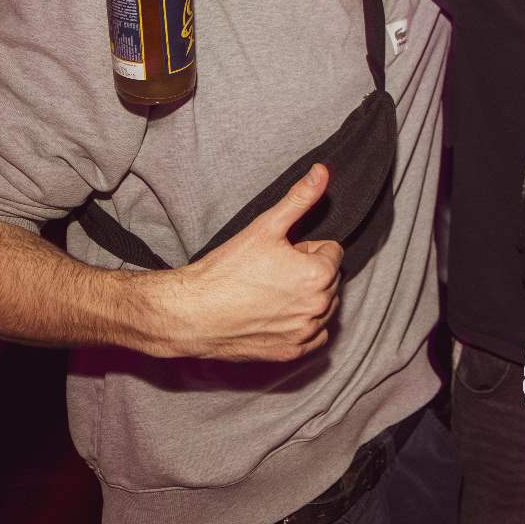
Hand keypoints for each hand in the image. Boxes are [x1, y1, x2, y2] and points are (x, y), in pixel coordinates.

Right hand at [155, 164, 343, 361]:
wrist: (192, 313)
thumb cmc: (226, 269)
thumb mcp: (266, 226)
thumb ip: (300, 198)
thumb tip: (323, 171)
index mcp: (319, 275)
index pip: (332, 251)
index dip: (304, 248)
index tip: (279, 254)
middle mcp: (319, 308)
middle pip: (329, 279)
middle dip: (307, 272)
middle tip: (270, 272)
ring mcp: (306, 334)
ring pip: (322, 306)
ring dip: (306, 298)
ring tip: (269, 292)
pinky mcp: (291, 353)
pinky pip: (314, 336)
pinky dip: (300, 325)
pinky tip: (274, 315)